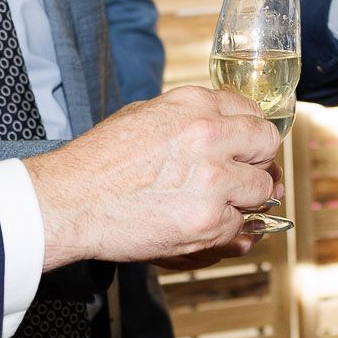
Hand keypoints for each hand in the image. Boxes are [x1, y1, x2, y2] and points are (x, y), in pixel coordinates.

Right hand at [30, 87, 278, 267]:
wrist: (70, 202)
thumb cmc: (98, 161)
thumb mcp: (145, 115)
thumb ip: (190, 119)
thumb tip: (223, 131)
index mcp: (195, 105)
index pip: (253, 113)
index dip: (249, 135)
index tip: (244, 149)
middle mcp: (211, 136)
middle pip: (266, 148)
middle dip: (255, 164)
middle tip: (240, 178)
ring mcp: (214, 180)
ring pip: (261, 190)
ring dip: (242, 200)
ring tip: (213, 205)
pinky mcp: (209, 221)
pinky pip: (238, 228)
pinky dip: (222, 232)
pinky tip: (197, 226)